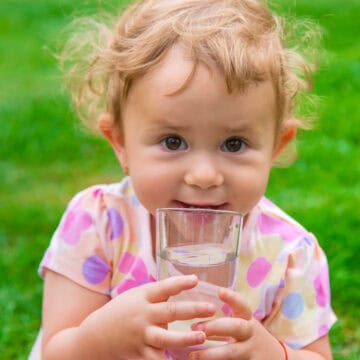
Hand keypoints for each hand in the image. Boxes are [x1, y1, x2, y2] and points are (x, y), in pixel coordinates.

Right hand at [82, 275, 215, 359]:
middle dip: (192, 310)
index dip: (180, 283)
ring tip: (202, 336)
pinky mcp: (139, 354)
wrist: (94, 337)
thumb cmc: (121, 311)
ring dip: (185, 338)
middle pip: (170, 312)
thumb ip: (157, 295)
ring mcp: (141, 336)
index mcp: (142, 297)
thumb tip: (183, 289)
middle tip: (211, 309)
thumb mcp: (136, 296)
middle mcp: (142, 315)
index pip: (164, 287)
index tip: (196, 279)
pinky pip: (157, 359)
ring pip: (165, 338)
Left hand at [189, 288, 283, 359]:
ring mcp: (252, 352)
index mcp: (248, 320)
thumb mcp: (241, 326)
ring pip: (233, 352)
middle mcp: (251, 334)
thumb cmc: (249, 338)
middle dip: (216, 326)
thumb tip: (194, 320)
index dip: (232, 298)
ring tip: (192, 356)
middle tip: (194, 327)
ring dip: (211, 354)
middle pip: (237, 327)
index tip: (220, 291)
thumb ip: (223, 323)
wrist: (275, 359)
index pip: (242, 306)